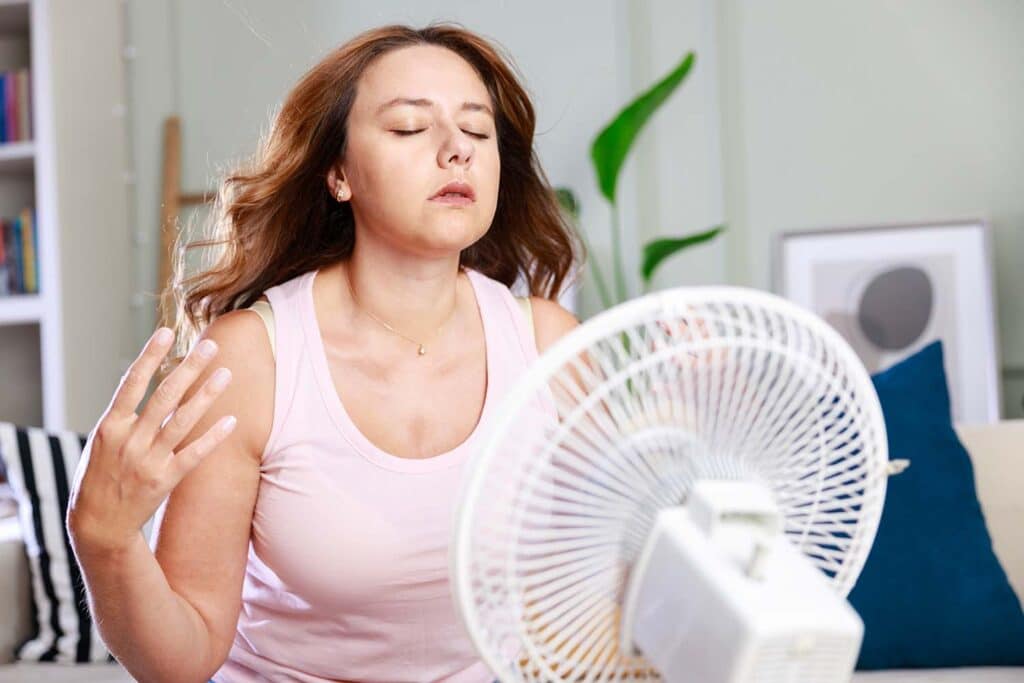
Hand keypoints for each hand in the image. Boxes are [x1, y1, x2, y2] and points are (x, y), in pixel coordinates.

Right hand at [67, 327, 236, 553]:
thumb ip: (124, 416)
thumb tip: (145, 381)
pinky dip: (213, 437)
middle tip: (211, 346)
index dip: (150, 356)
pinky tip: (232, 420)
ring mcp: (148, 460)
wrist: (98, 525)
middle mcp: (129, 440)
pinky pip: (194, 454)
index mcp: (109, 426)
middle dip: (189, 368)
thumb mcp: (101, 443)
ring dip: (207, 395)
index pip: (132, 382)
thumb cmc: (100, 477)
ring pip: (183, 421)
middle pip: (164, 396)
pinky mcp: (165, 480)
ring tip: (226, 373)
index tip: (167, 332)